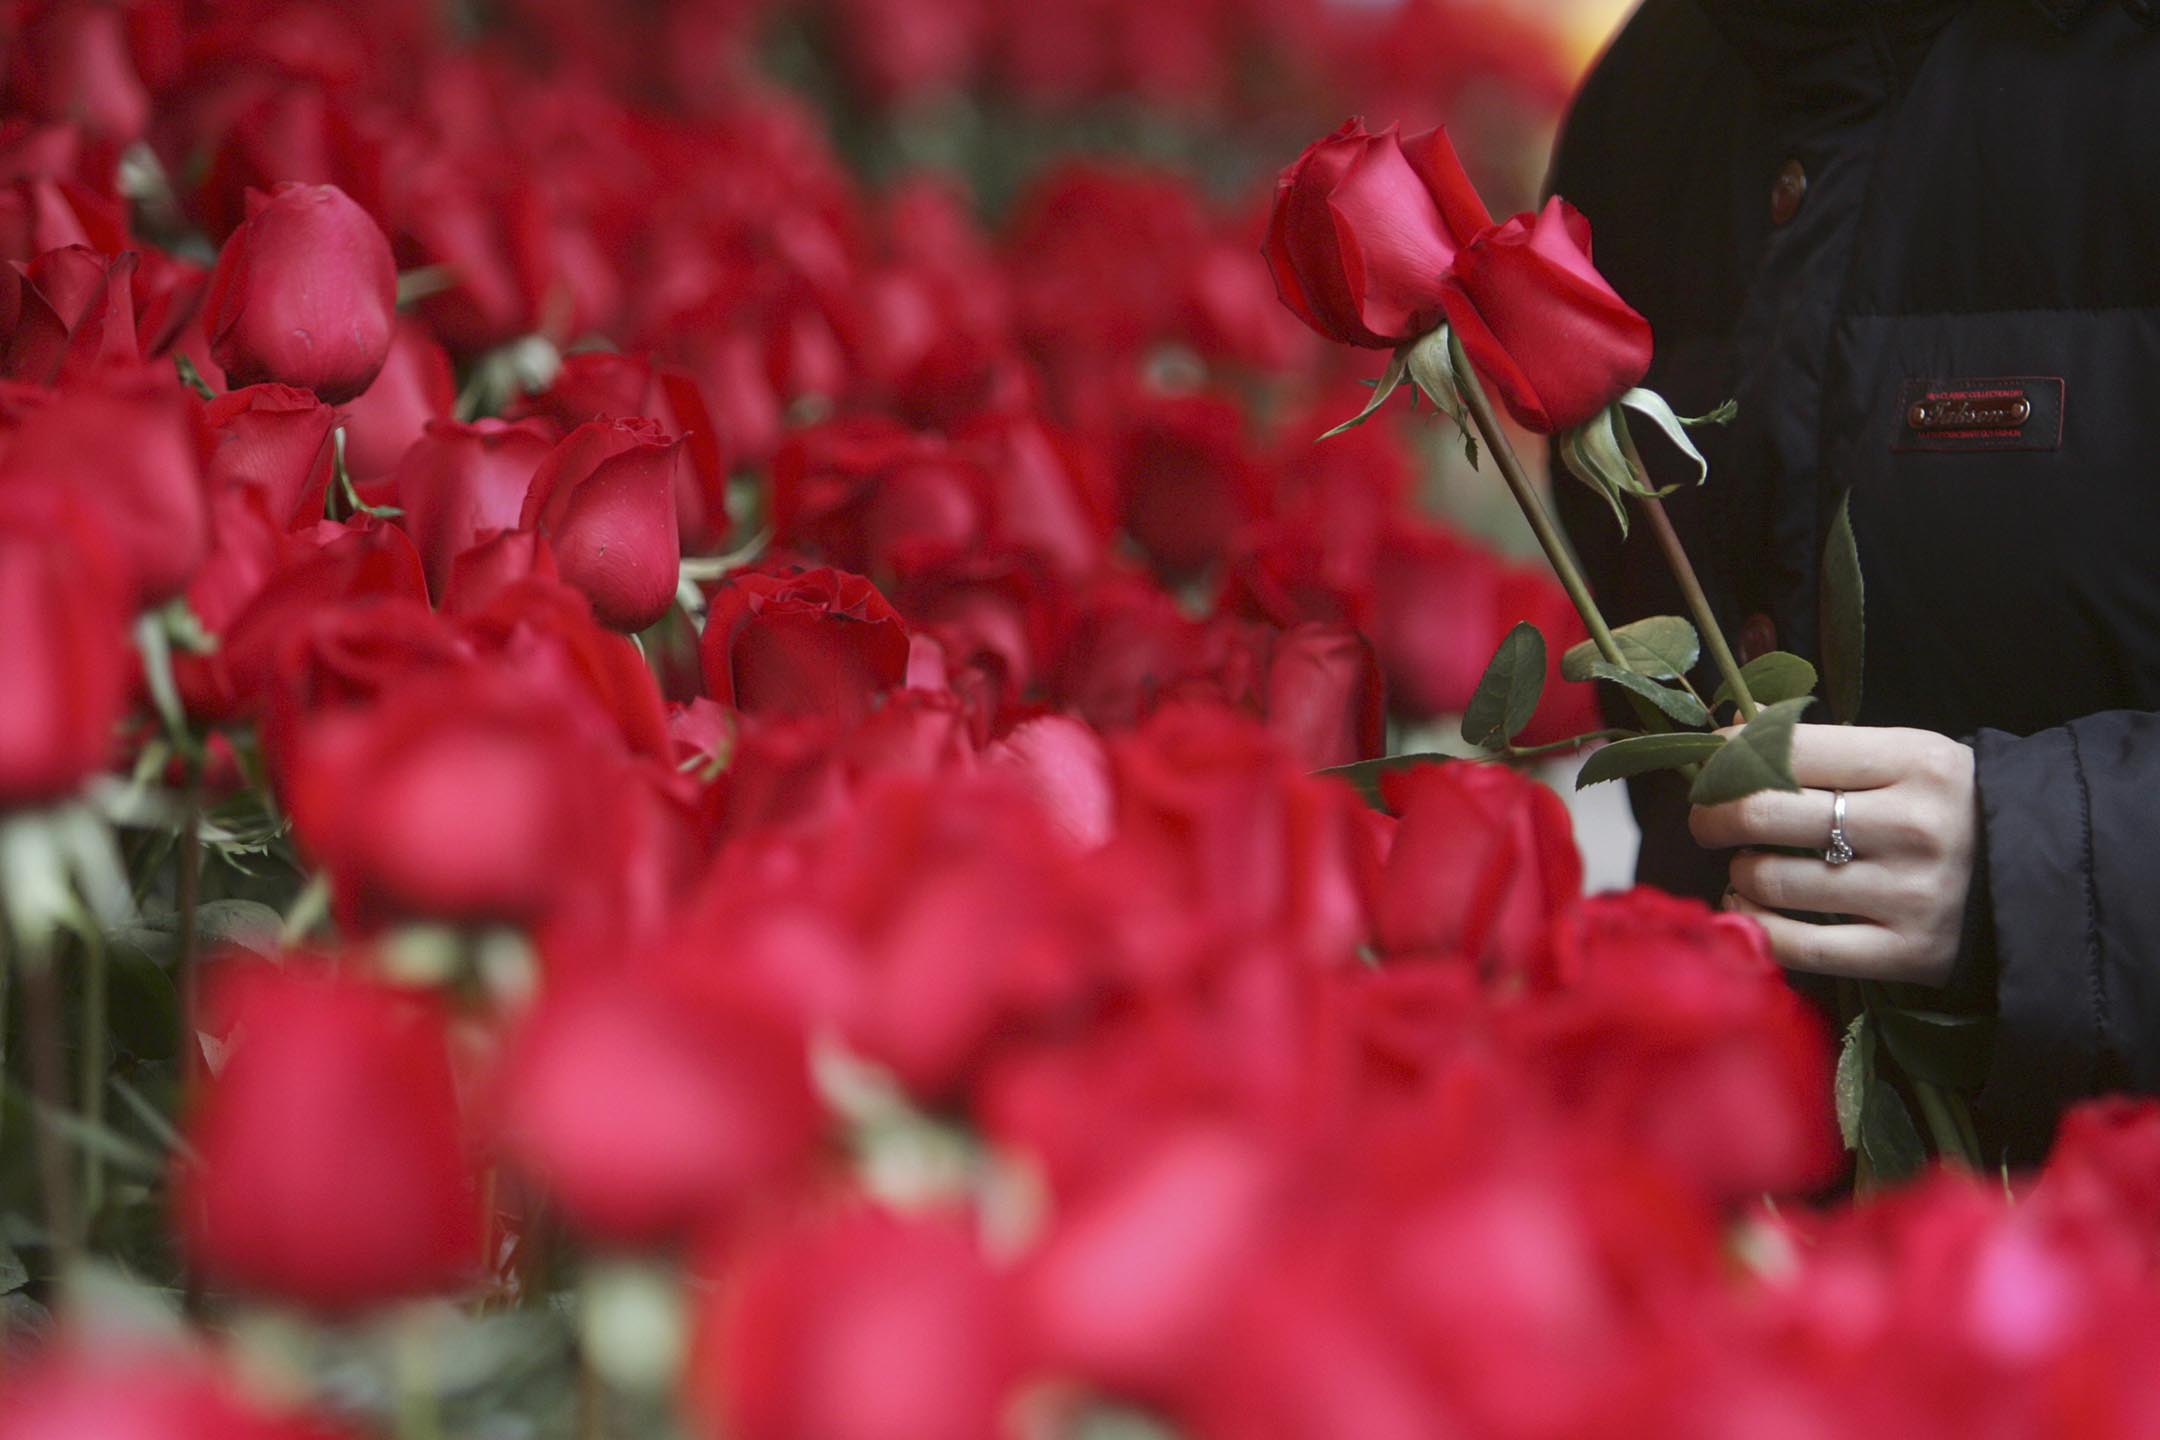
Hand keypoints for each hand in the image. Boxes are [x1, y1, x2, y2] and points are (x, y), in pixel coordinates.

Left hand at [1688, 724, 1976, 985]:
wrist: (2036, 880)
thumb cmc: (1946, 808)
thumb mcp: (1903, 757)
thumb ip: (1818, 744)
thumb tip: (1727, 728)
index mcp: (1914, 761)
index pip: (1786, 749)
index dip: (1727, 758)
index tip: (1710, 770)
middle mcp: (1913, 826)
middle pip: (1763, 813)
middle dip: (1713, 816)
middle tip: (1708, 822)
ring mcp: (1910, 894)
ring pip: (1770, 879)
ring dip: (1740, 873)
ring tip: (1751, 867)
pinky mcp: (1905, 954)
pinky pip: (1794, 945)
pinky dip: (1754, 924)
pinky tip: (1752, 909)